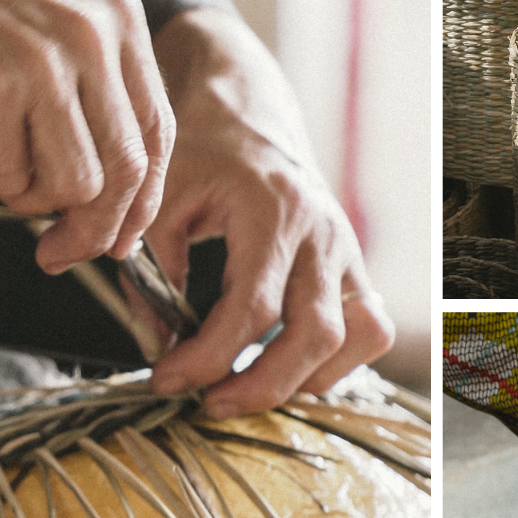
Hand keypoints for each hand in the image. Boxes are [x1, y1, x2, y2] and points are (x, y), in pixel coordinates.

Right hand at [0, 0, 173, 272]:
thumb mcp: (51, 26)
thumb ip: (92, 97)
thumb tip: (116, 202)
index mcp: (120, 17)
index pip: (157, 133)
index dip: (143, 199)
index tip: (120, 237)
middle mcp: (94, 35)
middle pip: (127, 171)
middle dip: (95, 229)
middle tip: (59, 253)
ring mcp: (45, 62)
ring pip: (76, 185)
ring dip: (30, 198)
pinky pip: (10, 178)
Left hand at [143, 9, 392, 414]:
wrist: (252, 114)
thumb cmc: (203, 154)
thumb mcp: (161, 198)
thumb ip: (145, 270)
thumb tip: (146, 344)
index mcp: (272, 209)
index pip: (253, 307)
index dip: (208, 357)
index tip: (165, 379)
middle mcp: (323, 232)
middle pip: (313, 333)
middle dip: (260, 385)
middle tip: (209, 403)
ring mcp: (349, 251)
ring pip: (355, 337)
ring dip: (304, 379)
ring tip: (248, 387)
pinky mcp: (358, 267)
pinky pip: (371, 329)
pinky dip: (338, 363)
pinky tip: (289, 368)